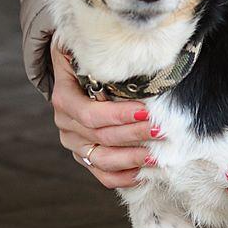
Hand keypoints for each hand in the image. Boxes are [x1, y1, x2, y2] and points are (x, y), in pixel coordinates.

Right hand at [50, 43, 158, 187]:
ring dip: (133, 159)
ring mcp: (75, 143)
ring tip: (158, 155)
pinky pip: (103, 174)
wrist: (74, 69)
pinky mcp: (85, 156)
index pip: (91, 115)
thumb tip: (134, 59)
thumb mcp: (88, 49)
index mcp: (65, 98)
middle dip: (135, 135)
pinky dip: (123, 177)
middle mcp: (66, 124)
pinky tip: (144, 173)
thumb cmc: (88, 57)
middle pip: (102, 137)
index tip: (146, 112)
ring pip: (103, 160)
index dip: (119, 116)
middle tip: (162, 131)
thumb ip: (105, 58)